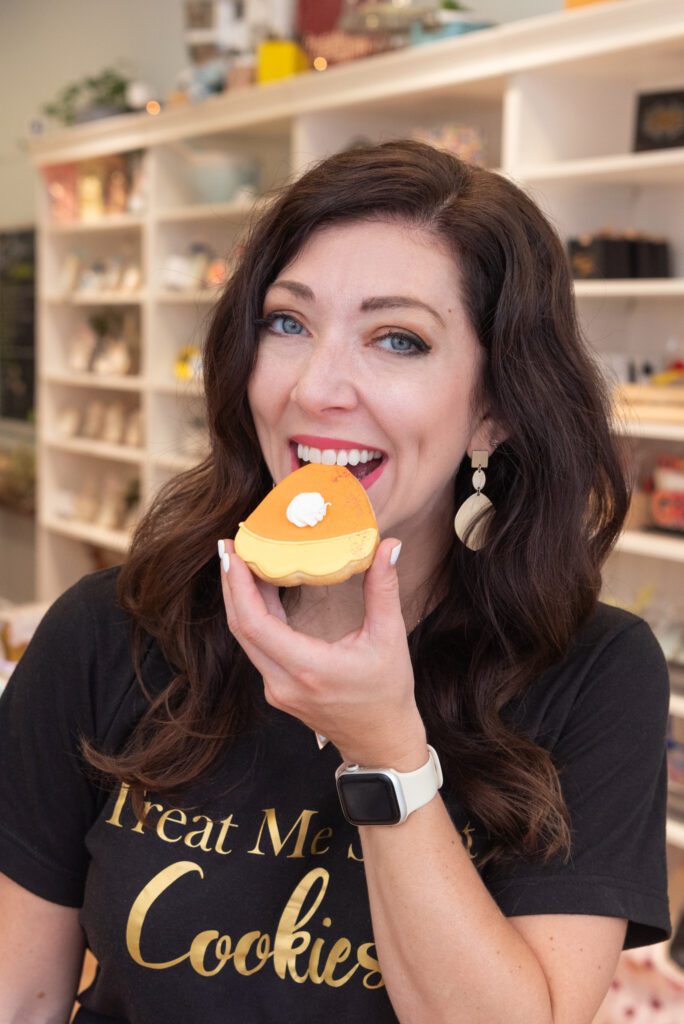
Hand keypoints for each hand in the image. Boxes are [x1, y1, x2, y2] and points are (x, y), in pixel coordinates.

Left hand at [219, 538, 427, 768]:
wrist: (381, 742)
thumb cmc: (388, 694)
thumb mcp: (390, 638)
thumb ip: (383, 590)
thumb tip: (388, 546)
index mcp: (307, 668)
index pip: (255, 624)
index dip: (238, 587)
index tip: (234, 554)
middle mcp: (282, 682)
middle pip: (241, 627)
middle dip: (231, 584)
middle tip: (229, 547)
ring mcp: (276, 688)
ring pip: (245, 637)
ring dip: (240, 599)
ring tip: (241, 561)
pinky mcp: (278, 688)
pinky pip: (257, 646)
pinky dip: (253, 615)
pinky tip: (258, 590)